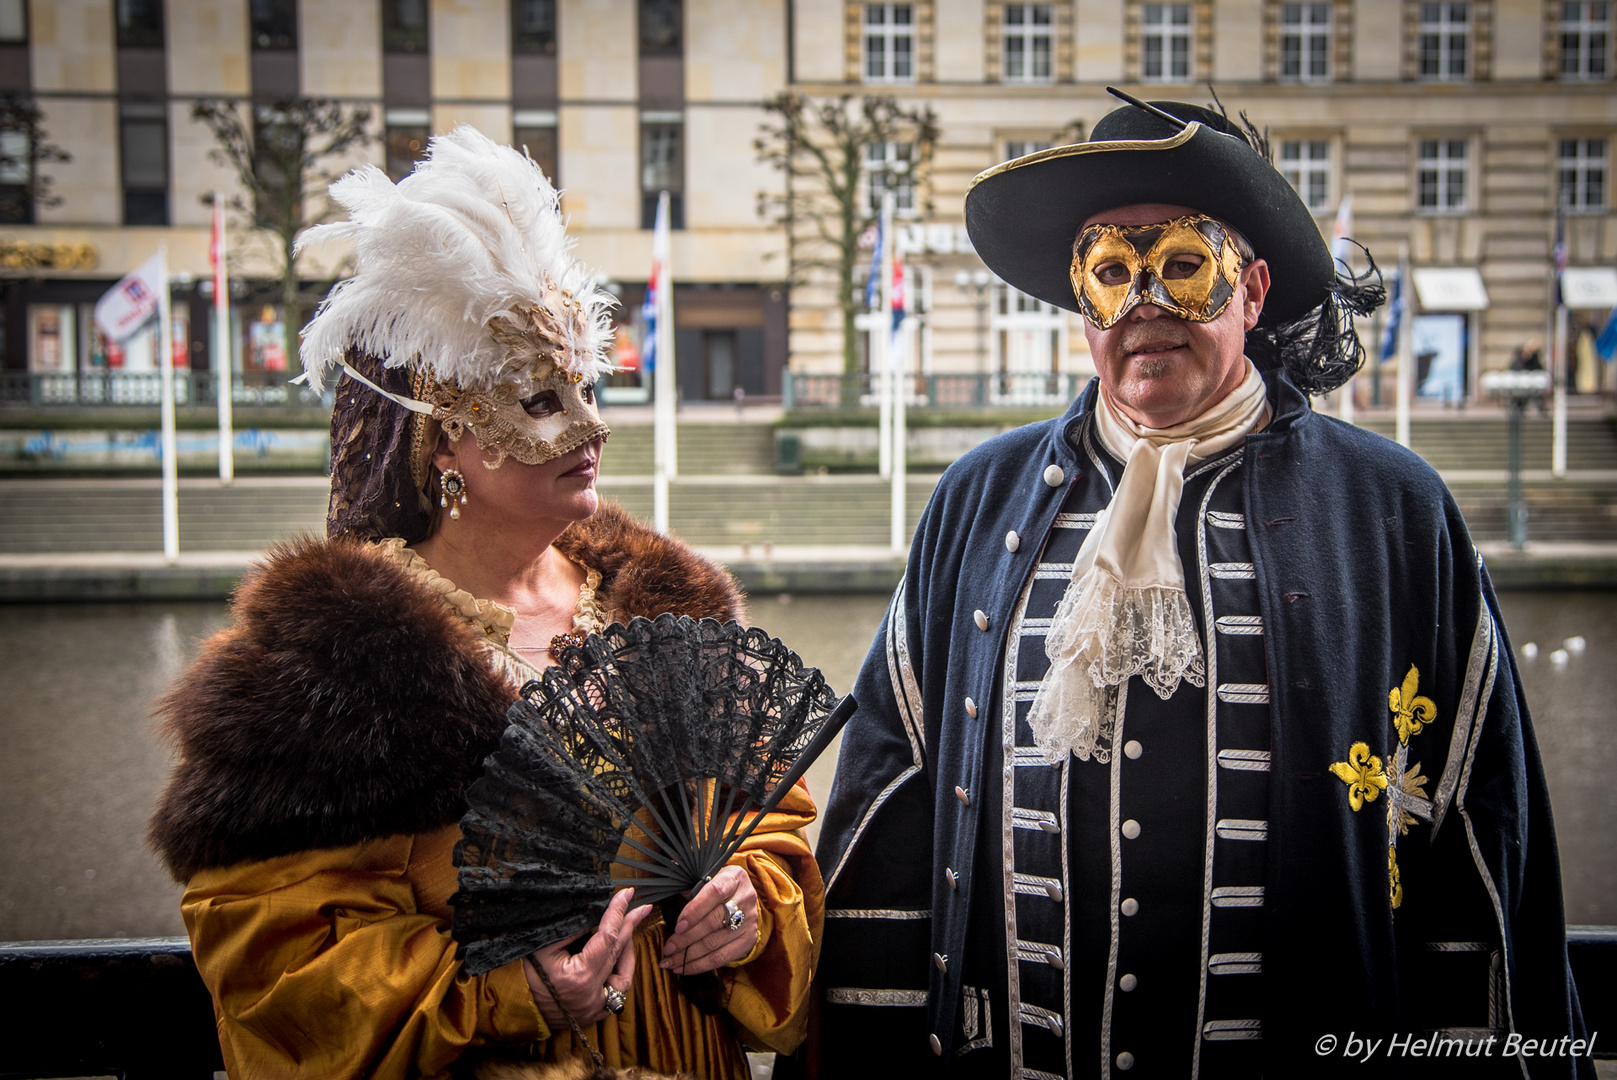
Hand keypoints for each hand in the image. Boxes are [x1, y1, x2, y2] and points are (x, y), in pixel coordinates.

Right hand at [524, 887, 652, 1029]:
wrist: (517, 1006)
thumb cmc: (528, 975)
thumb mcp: (544, 946)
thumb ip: (573, 930)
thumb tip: (596, 913)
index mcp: (579, 977)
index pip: (607, 937)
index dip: (617, 913)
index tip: (626, 894)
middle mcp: (592, 995)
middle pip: (618, 952)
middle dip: (630, 926)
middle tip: (640, 907)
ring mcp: (596, 1007)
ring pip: (625, 975)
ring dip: (627, 951)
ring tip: (626, 932)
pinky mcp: (596, 1013)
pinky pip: (618, 991)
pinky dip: (620, 971)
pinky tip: (618, 957)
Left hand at [660, 865, 758, 974]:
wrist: (742, 897)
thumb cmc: (716, 886)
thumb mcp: (706, 876)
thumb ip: (688, 880)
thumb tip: (669, 874)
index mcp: (734, 877)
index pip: (714, 893)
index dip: (695, 911)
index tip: (678, 926)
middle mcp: (746, 898)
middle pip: (714, 922)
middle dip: (687, 939)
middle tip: (667, 949)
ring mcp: (749, 920)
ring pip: (716, 943)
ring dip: (690, 956)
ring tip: (670, 961)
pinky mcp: (749, 939)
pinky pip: (723, 957)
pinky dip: (701, 965)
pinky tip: (684, 968)